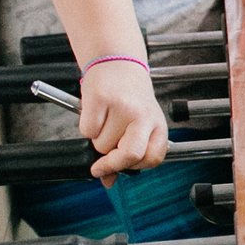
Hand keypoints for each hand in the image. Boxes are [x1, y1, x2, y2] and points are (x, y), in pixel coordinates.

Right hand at [78, 58, 168, 182]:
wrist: (118, 64)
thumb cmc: (129, 99)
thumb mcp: (138, 125)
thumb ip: (127, 154)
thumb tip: (107, 181)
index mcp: (158, 125)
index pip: (152, 158)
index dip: (134, 167)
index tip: (120, 169)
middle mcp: (144, 116)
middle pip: (130, 155)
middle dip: (111, 164)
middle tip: (100, 165)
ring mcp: (123, 108)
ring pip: (102, 145)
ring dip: (97, 141)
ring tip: (104, 122)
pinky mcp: (101, 99)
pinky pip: (87, 131)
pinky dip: (86, 128)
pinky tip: (95, 114)